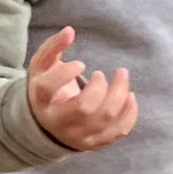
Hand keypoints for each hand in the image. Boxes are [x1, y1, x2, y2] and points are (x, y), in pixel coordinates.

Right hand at [28, 26, 137, 150]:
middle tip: (102, 74)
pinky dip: (130, 112)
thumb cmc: (47, 89)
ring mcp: (79, 136)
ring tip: (122, 76)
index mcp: (41, 101)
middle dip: (100, 87)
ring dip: (120, 94)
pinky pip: (120, 131)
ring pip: (106, 120)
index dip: (65, 73)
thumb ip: (53, 47)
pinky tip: (129, 96)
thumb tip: (70, 30)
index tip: (81, 63)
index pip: (49, 89)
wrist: (48, 125)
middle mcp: (59, 123)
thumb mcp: (42, 67)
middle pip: (84, 108)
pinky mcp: (96, 143)